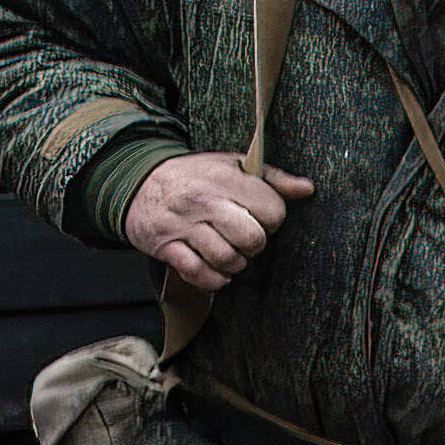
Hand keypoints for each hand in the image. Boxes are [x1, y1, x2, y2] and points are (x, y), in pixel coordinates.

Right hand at [124, 151, 309, 289]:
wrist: (137, 182)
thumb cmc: (196, 177)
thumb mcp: (233, 165)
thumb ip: (273, 179)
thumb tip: (307, 189)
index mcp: (225, 178)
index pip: (272, 211)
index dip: (272, 219)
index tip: (258, 217)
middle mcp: (203, 200)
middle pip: (252, 238)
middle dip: (255, 245)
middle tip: (244, 240)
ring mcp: (182, 225)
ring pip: (226, 258)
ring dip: (234, 264)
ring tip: (228, 252)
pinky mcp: (165, 246)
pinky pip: (198, 273)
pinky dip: (212, 279)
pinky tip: (214, 270)